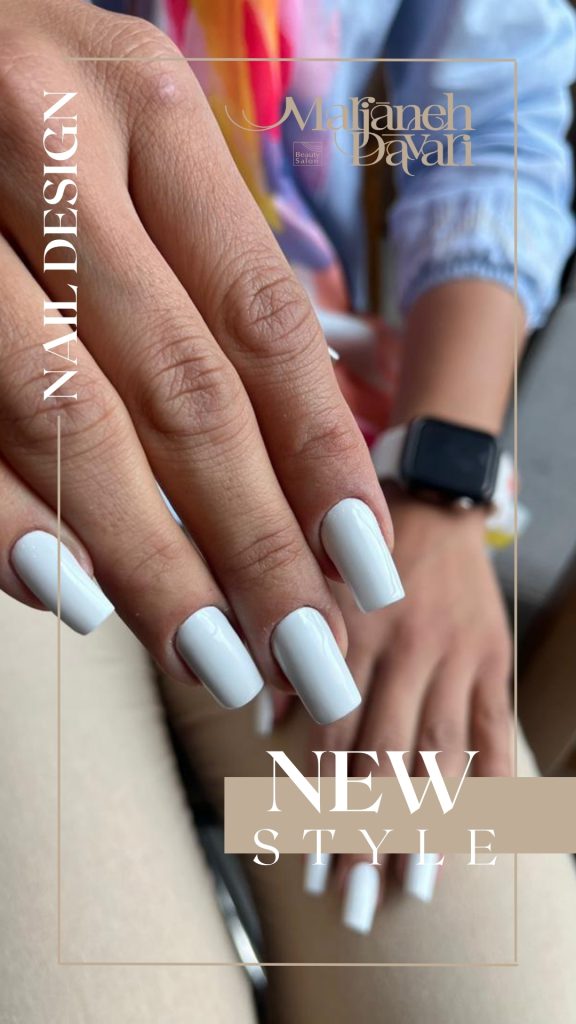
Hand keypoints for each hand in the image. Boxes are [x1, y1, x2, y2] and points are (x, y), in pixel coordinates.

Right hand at [0, 0, 395, 720]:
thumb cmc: (25, 123)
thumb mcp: (126, 159)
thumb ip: (194, 287)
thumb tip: (284, 473)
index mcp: (142, 108)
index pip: (264, 319)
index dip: (323, 456)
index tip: (365, 566)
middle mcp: (48, 145)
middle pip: (184, 390)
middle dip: (256, 542)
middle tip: (306, 650)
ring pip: (73, 423)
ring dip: (151, 559)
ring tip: (212, 654)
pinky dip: (17, 519)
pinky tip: (78, 596)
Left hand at [304, 491, 512, 928]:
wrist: (431, 497)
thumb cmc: (356, 549)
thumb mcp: (315, 585)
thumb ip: (290, 652)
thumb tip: (263, 723)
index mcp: (349, 636)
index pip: (333, 736)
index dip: (319, 804)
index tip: (307, 865)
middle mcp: (402, 651)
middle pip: (385, 759)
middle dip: (369, 834)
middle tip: (356, 902)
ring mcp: (453, 656)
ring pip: (441, 752)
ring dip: (429, 824)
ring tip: (417, 886)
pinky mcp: (492, 655)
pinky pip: (494, 725)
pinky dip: (494, 779)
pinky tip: (488, 831)